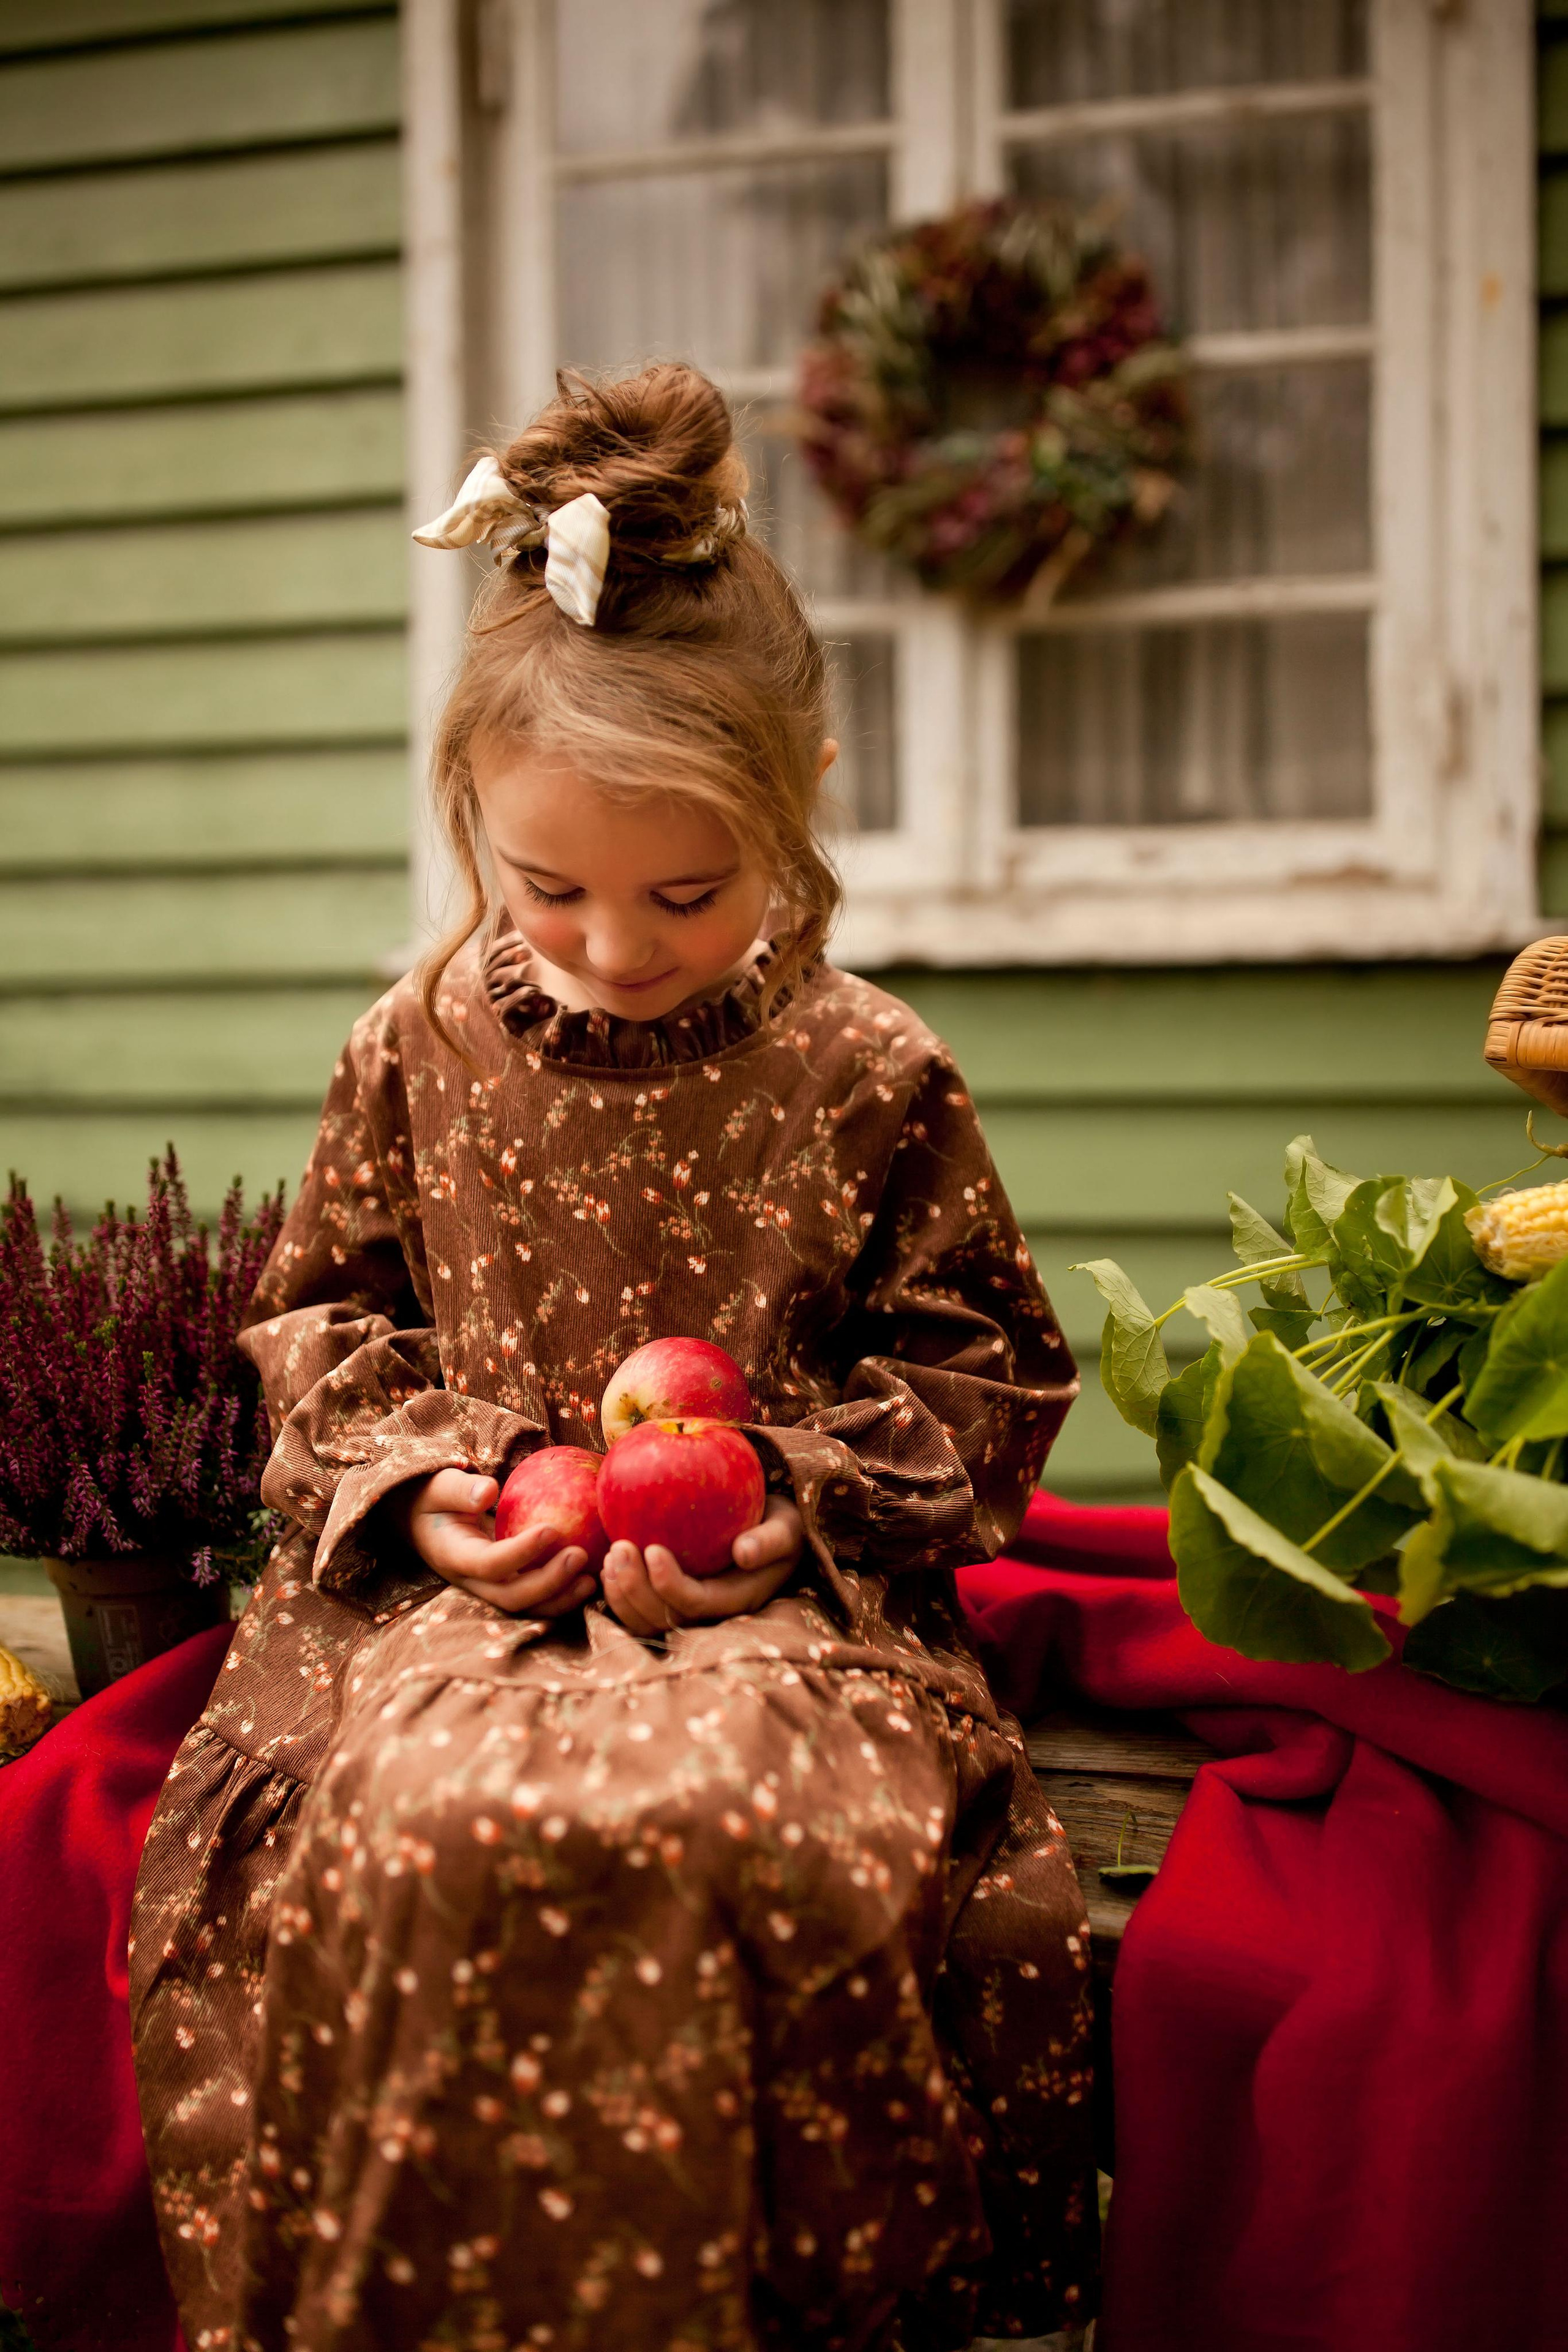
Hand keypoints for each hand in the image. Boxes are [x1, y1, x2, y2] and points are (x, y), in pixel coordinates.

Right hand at [390, 1469, 598, 1616]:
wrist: (421, 1521)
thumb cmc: (433, 1497)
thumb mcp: (438, 1487)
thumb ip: (459, 1489)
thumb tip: (488, 1489)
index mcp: (453, 1557)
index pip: (489, 1564)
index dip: (522, 1552)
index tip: (553, 1529)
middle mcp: (471, 1581)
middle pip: (512, 1597)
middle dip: (549, 1583)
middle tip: (581, 1556)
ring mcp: (488, 1589)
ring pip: (526, 1607)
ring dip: (560, 1598)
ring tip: (591, 1579)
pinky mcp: (505, 1586)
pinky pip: (535, 1598)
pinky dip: (562, 1594)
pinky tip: (590, 1578)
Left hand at [601, 1494, 803, 1635]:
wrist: (768, 1533)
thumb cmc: (778, 1525)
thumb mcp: (787, 1528)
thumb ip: (771, 1540)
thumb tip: (744, 1552)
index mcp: (736, 1599)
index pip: (695, 1603)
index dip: (669, 1584)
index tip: (652, 1548)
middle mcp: (708, 1614)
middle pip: (663, 1618)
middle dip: (636, 1588)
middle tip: (619, 1546)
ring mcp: (686, 1611)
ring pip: (644, 1622)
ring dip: (621, 1593)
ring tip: (610, 1555)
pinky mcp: (668, 1602)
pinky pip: (635, 1612)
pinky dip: (616, 1595)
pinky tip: (606, 1567)